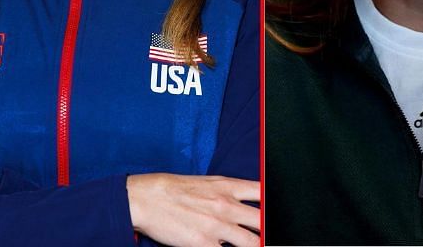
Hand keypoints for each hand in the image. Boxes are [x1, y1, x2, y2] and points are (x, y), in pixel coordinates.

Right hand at [127, 173, 260, 246]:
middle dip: (268, 232)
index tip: (276, 214)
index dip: (273, 206)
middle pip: (264, 221)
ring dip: (254, 246)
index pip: (264, 193)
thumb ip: (230, 191)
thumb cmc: (173, 189)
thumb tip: (247, 203)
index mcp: (227, 187)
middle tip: (266, 237)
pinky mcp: (203, 243)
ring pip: (253, 243)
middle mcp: (226, 205)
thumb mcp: (206, 182)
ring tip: (249, 245)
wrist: (145, 198)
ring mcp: (216, 226)